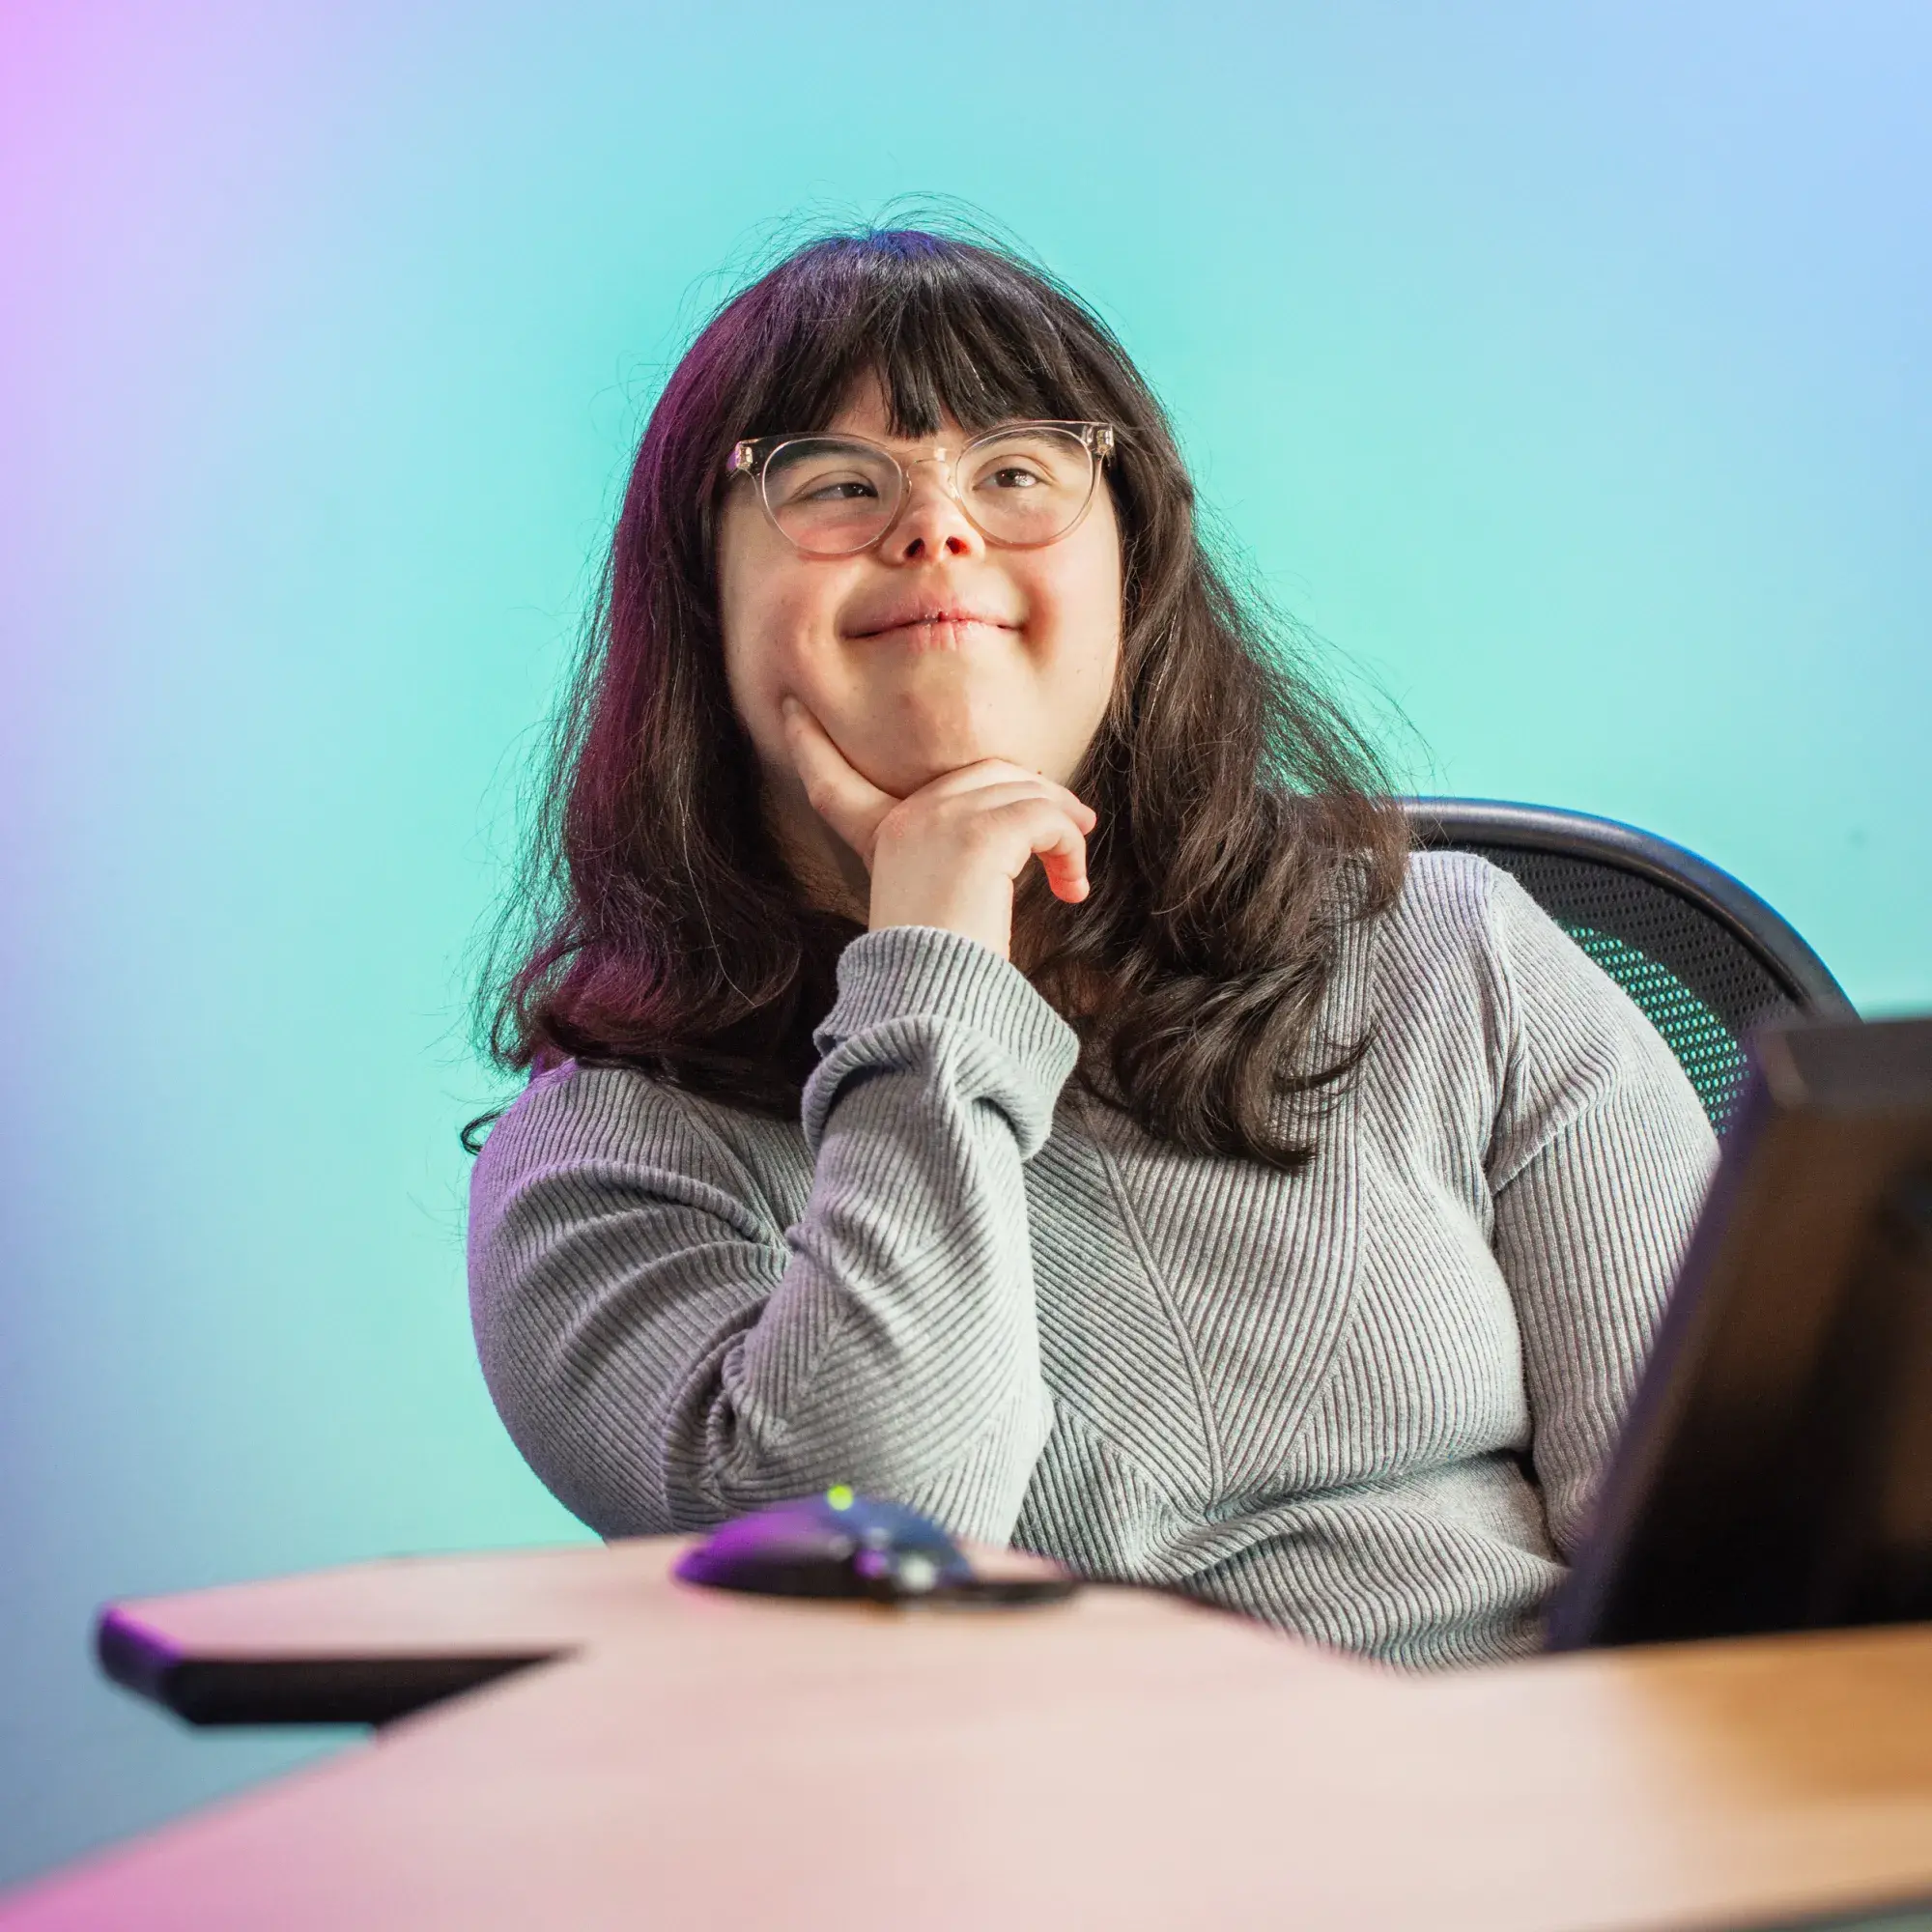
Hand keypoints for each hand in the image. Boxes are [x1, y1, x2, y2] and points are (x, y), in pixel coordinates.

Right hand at [780, 698, 1095, 960]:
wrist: (936, 1002)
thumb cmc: (938, 973)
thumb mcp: (924, 908)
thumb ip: (942, 865)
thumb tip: (1011, 836)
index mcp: (880, 837)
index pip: (832, 783)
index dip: (808, 746)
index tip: (791, 710)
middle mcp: (905, 818)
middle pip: (985, 771)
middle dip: (1035, 794)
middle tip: (1072, 827)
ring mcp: (940, 819)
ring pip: (1024, 791)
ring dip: (1062, 828)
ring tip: (1073, 873)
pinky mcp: (981, 834)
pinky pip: (1046, 818)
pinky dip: (1070, 848)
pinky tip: (1072, 887)